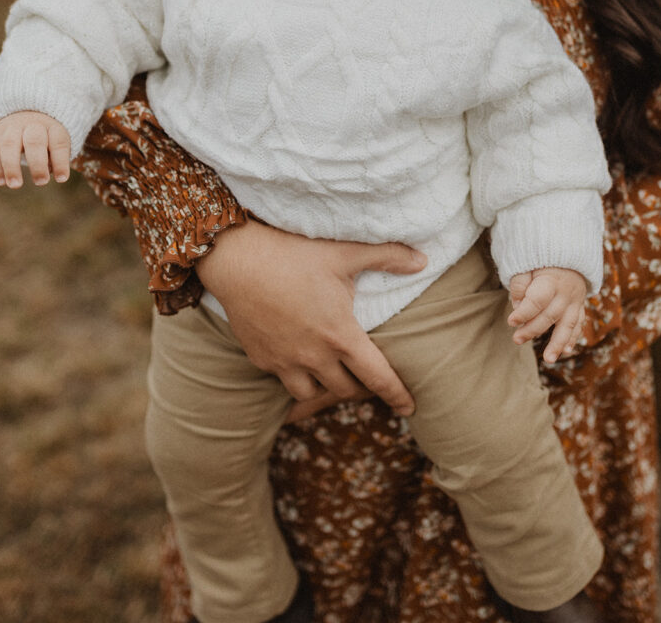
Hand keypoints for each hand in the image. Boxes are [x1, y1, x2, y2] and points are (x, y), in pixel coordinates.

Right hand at [0, 111, 70, 187]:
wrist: (25, 114)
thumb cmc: (47, 138)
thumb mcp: (57, 143)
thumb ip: (55, 158)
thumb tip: (50, 172)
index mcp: (53, 127)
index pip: (59, 144)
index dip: (61, 162)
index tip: (62, 179)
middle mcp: (33, 125)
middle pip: (35, 141)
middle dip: (38, 164)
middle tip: (41, 182)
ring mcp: (13, 128)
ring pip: (10, 145)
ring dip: (12, 167)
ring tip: (15, 185)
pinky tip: (2, 182)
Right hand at [196, 218, 426, 416]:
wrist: (237, 260)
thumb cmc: (293, 253)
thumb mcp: (344, 252)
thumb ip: (387, 256)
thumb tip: (423, 260)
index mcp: (340, 334)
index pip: (377, 377)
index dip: (397, 395)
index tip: (409, 408)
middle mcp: (314, 356)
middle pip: (346, 391)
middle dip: (361, 389)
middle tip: (368, 379)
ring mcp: (285, 361)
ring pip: (313, 394)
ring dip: (327, 388)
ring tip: (333, 373)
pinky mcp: (261, 358)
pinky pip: (284, 380)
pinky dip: (297, 377)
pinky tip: (299, 362)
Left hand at [507, 267, 587, 363]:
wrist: (567, 249)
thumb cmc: (540, 258)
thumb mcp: (526, 263)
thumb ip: (520, 282)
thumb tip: (518, 305)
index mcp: (552, 280)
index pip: (537, 301)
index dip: (523, 313)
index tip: (511, 321)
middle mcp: (566, 292)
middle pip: (549, 315)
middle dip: (532, 329)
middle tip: (516, 339)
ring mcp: (575, 300)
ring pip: (568, 325)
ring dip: (558, 343)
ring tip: (549, 359)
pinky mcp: (579, 305)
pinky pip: (578, 323)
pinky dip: (573, 337)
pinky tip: (566, 351)